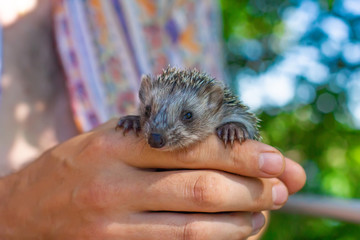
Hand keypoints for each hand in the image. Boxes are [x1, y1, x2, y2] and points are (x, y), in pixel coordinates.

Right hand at [0, 119, 304, 239]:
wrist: (25, 209)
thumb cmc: (78, 165)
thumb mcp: (113, 137)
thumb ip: (163, 137)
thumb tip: (225, 144)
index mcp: (117, 144)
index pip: (192, 147)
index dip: (241, 153)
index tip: (278, 159)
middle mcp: (115, 185)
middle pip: (200, 189)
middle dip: (251, 189)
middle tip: (282, 187)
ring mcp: (114, 226)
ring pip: (194, 229)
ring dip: (240, 222)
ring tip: (265, 212)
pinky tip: (234, 232)